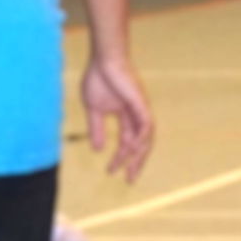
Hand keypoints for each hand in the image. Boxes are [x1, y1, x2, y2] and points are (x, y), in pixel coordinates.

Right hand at [82, 57, 154, 183]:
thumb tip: (97, 149)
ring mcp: (141, 111)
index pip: (126, 141)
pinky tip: (132, 150)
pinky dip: (141, 140)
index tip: (110, 172)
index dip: (119, 157)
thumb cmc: (98, 79)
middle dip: (136, 163)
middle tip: (129, 180)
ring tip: (129, 168)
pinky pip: (146, 128)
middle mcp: (137, 116)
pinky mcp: (142, 106)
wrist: (103, 61)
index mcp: (125, 115)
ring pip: (145, 140)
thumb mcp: (93, 109)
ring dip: (138, 156)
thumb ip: (96, 129)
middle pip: (140, 145)